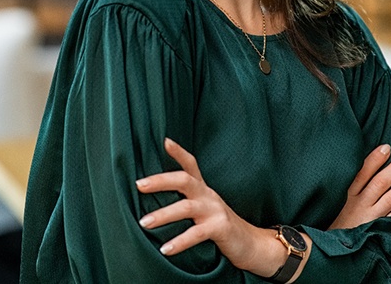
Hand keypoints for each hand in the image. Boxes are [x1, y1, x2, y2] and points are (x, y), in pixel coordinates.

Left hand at [135, 138, 307, 277]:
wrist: (251, 244)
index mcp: (203, 189)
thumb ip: (186, 198)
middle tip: (139, 185)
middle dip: (160, 180)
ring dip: (163, 215)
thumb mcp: (204, 206)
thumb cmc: (220, 224)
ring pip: (186, 207)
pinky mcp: (220, 228)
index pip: (191, 164)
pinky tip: (165, 249)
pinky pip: (196, 234)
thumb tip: (155, 194)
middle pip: (184, 180)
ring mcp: (215, 210)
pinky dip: (179, 241)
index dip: (178, 152)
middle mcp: (208, 195)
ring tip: (143, 222)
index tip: (164, 140)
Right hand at [329, 144, 390, 229]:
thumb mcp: (332, 199)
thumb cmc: (331, 219)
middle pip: (380, 182)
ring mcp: (370, 218)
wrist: (330, 247)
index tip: (387, 147)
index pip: (363, 172)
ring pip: (390, 198)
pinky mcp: (377, 229)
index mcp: (346, 194)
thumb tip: (355, 164)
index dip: (375, 159)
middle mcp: (359, 204)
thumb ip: (343, 184)